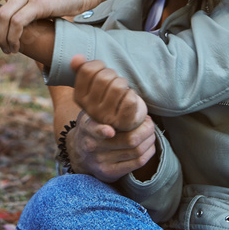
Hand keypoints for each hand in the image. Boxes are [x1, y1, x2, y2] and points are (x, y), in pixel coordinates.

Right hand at [66, 55, 154, 181]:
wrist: (81, 153)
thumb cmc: (91, 120)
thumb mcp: (85, 103)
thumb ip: (83, 80)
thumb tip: (77, 57)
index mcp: (86, 127)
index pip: (94, 130)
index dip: (102, 131)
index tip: (111, 129)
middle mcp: (92, 147)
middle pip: (126, 140)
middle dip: (143, 127)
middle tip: (149, 119)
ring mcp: (102, 162)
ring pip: (135, 150)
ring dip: (148, 137)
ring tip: (151, 127)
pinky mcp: (112, 172)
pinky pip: (137, 161)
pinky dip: (148, 150)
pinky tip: (150, 141)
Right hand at [70, 55, 146, 131]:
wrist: (124, 119)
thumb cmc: (108, 95)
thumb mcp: (92, 83)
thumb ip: (82, 69)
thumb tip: (77, 58)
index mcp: (79, 97)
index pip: (87, 70)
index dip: (99, 65)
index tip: (102, 70)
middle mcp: (89, 109)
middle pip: (104, 77)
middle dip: (113, 74)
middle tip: (114, 81)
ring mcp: (106, 117)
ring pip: (118, 87)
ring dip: (123, 83)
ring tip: (122, 89)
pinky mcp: (122, 122)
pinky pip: (129, 99)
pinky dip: (132, 94)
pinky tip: (128, 98)